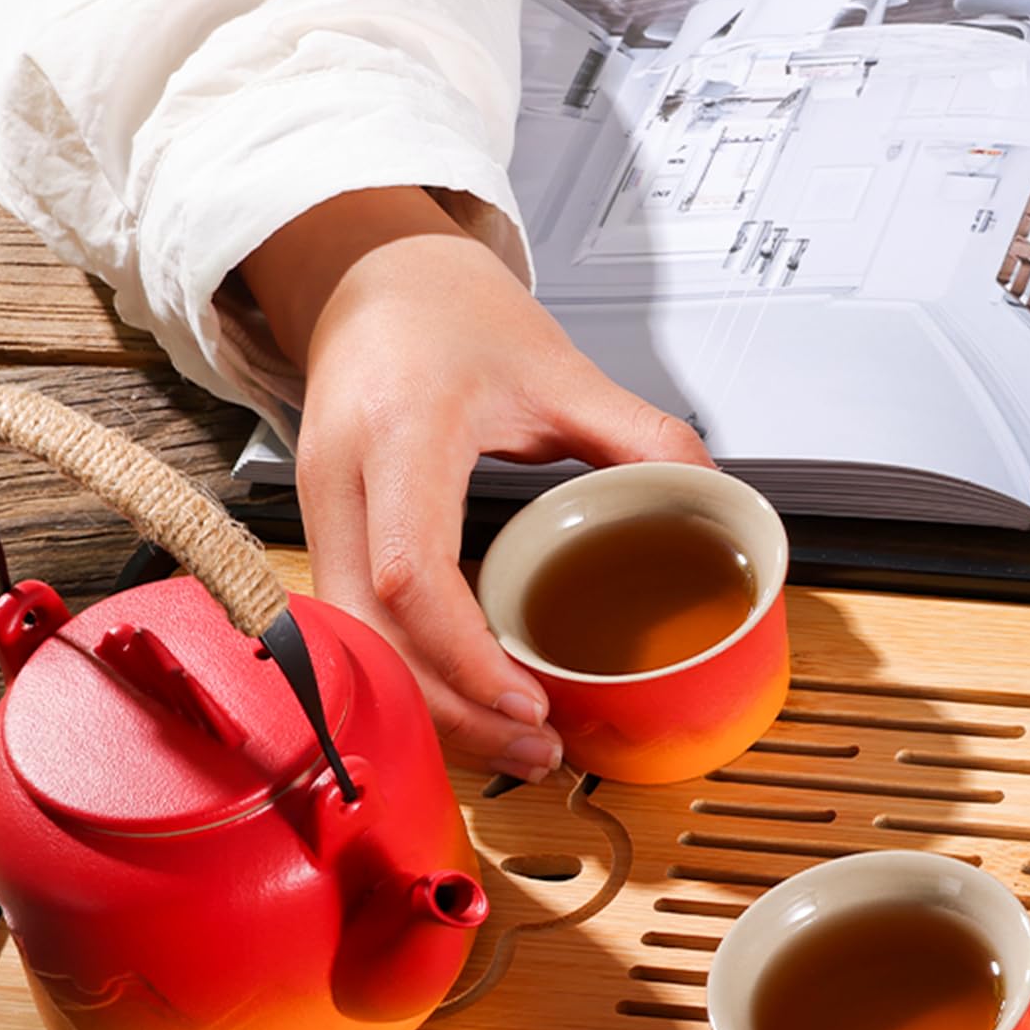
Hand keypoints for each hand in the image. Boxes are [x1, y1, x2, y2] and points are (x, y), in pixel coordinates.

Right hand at [240, 187, 712, 778]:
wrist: (374, 277)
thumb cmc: (451, 311)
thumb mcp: (559, 366)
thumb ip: (640, 435)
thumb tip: (712, 499)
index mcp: (403, 431)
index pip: (415, 573)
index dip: (467, 658)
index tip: (531, 704)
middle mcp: (340, 477)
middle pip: (368, 636)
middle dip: (448, 712)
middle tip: (534, 753)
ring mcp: (317, 508)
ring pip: (349, 646)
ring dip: (423, 707)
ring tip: (508, 746)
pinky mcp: (320, 531)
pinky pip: (349, 628)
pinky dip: (404, 677)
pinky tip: (462, 702)